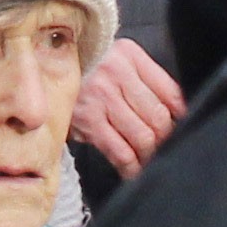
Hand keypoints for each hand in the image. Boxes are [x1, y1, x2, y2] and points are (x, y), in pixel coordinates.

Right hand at [69, 39, 182, 179]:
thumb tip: (176, 110)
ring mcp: (102, 98)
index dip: (183, 116)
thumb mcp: (115, 59)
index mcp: (131, 56)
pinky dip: (131, 166)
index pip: (170, 91)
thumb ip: (144, 79)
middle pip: (160, 117)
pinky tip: (135, 171)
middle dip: (168, 139)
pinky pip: (119, 150)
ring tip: (153, 161)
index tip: (186, 128)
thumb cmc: (84, 65)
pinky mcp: (88, 120)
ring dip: (151, 155)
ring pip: (143, 136)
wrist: (39, 62)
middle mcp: (118, 74)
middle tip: (169, 149)